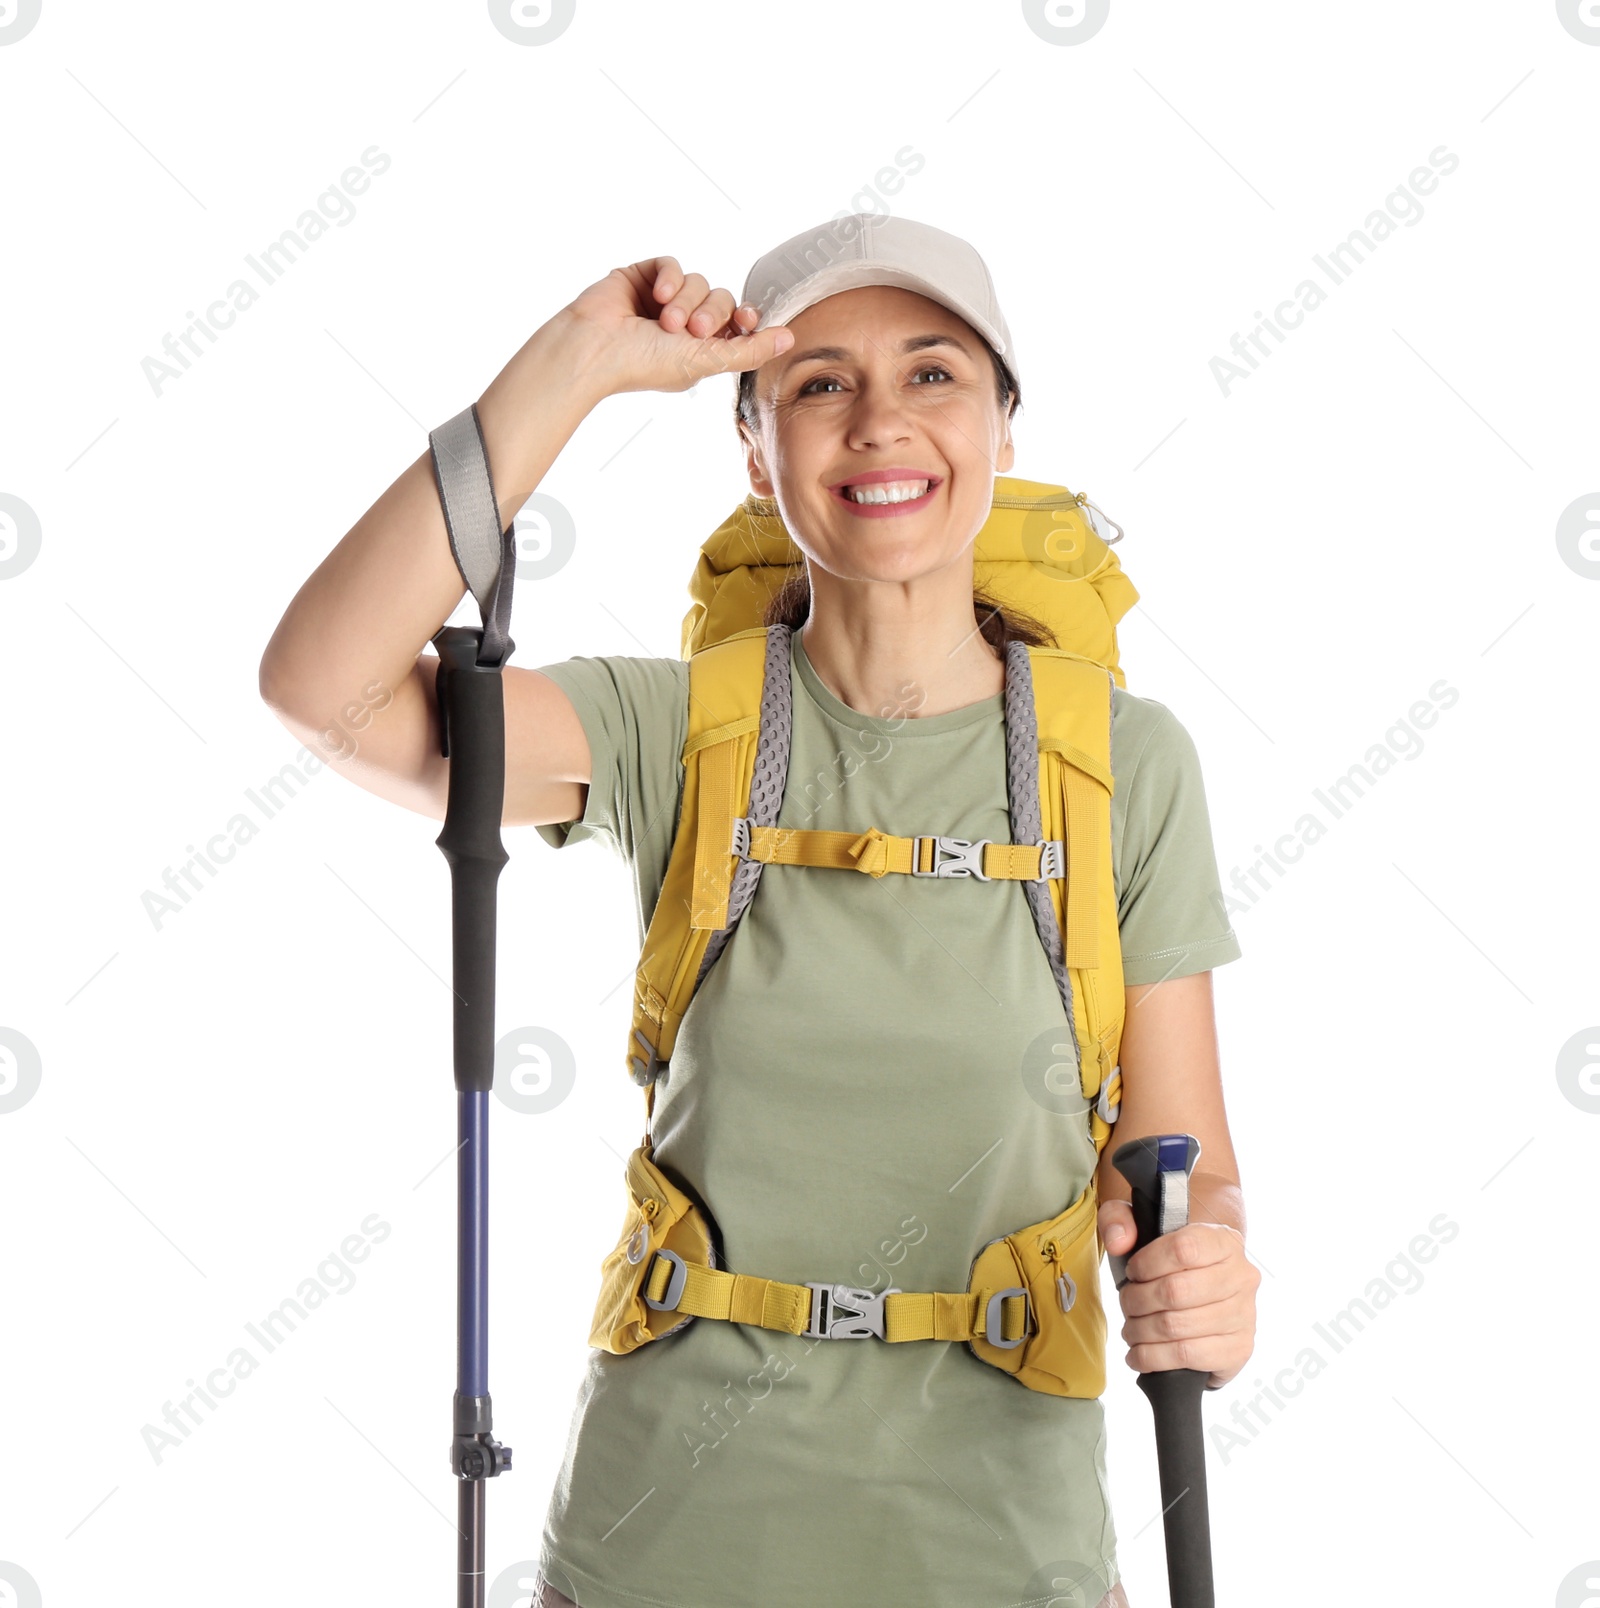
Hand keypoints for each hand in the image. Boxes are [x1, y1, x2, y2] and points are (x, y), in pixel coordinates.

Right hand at [559, 256, 792, 398]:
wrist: (594, 349)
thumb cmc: (643, 365)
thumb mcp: (706, 362)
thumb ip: (749, 350)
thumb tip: (789, 338)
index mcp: (700, 350)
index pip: (737, 322)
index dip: (745, 317)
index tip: (746, 319)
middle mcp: (683, 324)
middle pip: (722, 298)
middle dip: (711, 312)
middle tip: (691, 330)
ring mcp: (663, 300)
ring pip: (699, 281)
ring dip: (687, 300)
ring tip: (665, 321)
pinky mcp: (642, 276)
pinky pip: (673, 263)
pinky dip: (670, 277)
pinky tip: (657, 295)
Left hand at [1098, 1199, 1259, 1389]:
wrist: (1204, 1294)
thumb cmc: (1168, 1261)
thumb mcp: (1140, 1227)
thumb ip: (1119, 1219)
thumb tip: (1118, 1242)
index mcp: (1223, 1240)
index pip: (1182, 1249)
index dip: (1146, 1264)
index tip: (1132, 1272)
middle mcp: (1241, 1276)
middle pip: (1175, 1292)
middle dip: (1137, 1301)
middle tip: (1126, 1305)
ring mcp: (1244, 1315)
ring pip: (1177, 1327)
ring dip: (1140, 1331)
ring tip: (1130, 1329)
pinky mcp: (1238, 1349)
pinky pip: (1187, 1356)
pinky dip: (1153, 1358)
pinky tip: (1139, 1354)